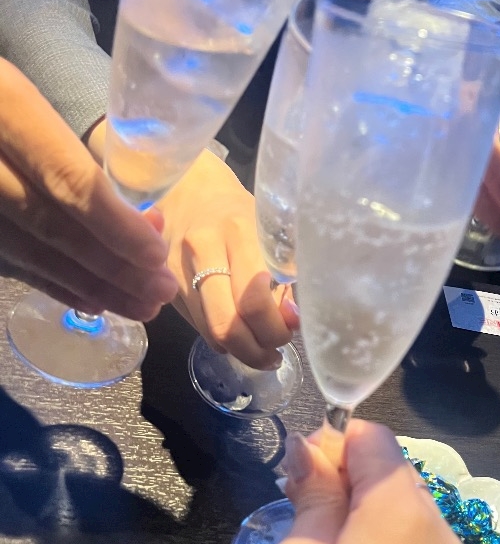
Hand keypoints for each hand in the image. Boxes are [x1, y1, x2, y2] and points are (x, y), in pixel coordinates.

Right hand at [0, 59, 176, 318]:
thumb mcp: (16, 91)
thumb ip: (65, 145)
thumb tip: (141, 215)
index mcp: (5, 104)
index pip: (67, 179)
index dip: (114, 225)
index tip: (156, 254)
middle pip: (50, 224)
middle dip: (110, 266)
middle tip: (159, 292)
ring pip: (25, 248)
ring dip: (85, 283)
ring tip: (137, 304)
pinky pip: (6, 256)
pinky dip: (49, 279)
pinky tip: (88, 299)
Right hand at [157, 149, 299, 368]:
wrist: (187, 190)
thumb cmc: (239, 212)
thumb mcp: (270, 234)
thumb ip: (283, 279)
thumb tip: (291, 323)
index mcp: (237, 232)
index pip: (254, 300)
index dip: (276, 328)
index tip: (290, 331)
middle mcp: (202, 250)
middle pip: (227, 325)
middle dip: (256, 350)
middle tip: (274, 353)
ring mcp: (175, 269)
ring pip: (210, 332)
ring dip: (241, 350)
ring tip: (260, 347)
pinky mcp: (163, 285)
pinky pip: (197, 325)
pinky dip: (221, 338)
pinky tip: (236, 331)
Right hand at [251, 420, 477, 543]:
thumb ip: (315, 497)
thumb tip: (316, 450)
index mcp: (403, 513)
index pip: (377, 442)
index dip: (336, 446)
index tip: (303, 473)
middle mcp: (447, 538)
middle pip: (401, 482)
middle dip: (357, 487)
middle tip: (310, 521)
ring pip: (419, 527)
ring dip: (381, 529)